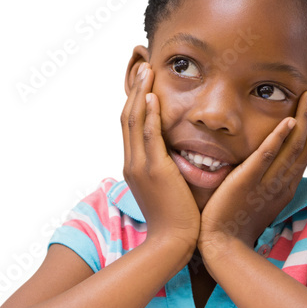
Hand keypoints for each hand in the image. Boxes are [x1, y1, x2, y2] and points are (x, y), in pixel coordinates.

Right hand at [121, 63, 199, 254]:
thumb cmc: (177, 220)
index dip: (135, 100)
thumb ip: (169, 169)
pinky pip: (148, 136)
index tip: (143, 81)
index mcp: (134, 166)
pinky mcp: (153, 171)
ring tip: (146, 70)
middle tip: (143, 64)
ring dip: (140, 92)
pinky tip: (152, 96)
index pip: (130, 125)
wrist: (173, 242)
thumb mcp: (167, 189)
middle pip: (127, 117)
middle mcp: (132, 163)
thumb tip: (179, 156)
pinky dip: (148, 114)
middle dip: (135, 89)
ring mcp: (140, 166)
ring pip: (134, 121)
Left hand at [198, 86, 306, 258]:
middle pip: (306, 144)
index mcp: (286, 186)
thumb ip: (266, 178)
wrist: (221, 246)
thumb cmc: (235, 223)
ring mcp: (267, 183)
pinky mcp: (247, 183)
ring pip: (294, 147)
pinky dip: (278, 138)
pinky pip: (266, 158)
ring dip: (304, 119)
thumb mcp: (259, 197)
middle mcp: (283, 183)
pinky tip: (287, 121)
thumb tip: (269, 161)